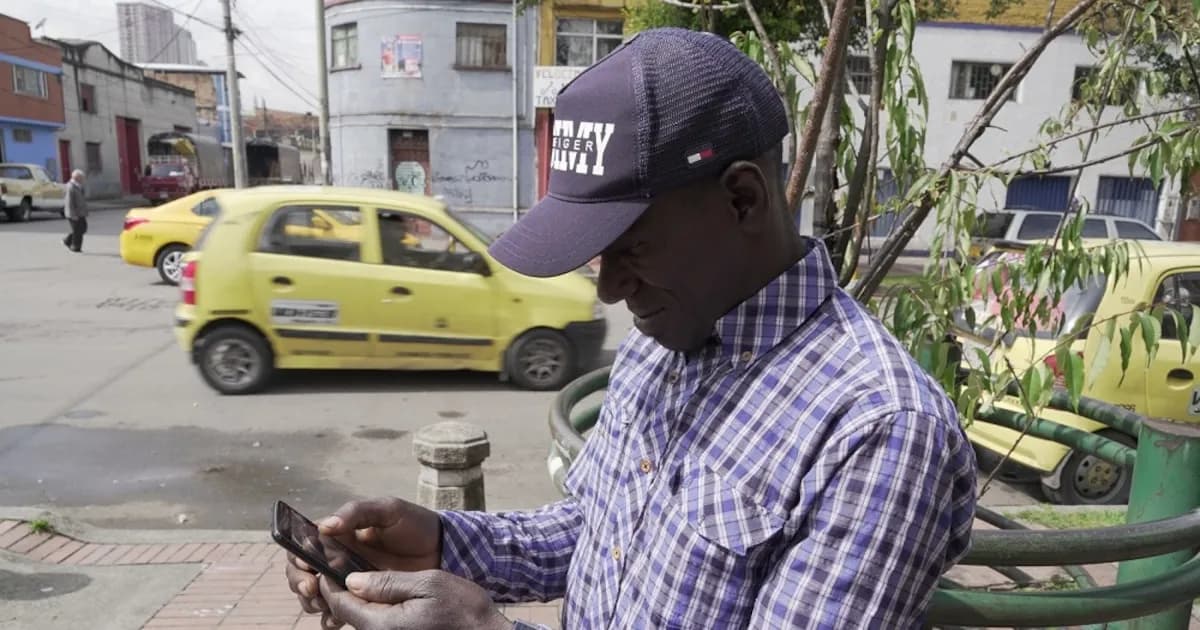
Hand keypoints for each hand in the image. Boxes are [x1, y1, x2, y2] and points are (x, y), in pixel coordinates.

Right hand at [286, 498, 442, 627]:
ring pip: (315, 595)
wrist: (443, 549)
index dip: (297, 556)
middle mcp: (338, 558)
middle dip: (300, 582)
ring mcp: (349, 580)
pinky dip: (330, 618)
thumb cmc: (414, 523)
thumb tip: (324, 526)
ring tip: (324, 605)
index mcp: (339, 534)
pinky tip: (336, 620)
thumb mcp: (388, 509)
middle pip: (303, 573)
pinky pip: (338, 612)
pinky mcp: (364, 599)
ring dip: (311, 602)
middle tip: (313, 587)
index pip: (304, 544)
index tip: (306, 565)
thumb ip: (356, 512)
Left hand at [320, 570, 511, 629]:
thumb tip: (352, 580)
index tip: (325, 560)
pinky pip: (377, 624)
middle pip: (347, 612)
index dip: (329, 580)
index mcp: (381, 624)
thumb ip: (387, 583)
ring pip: (361, 618)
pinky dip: (372, 608)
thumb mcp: (427, 584)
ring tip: (357, 571)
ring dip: (355, 598)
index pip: (340, 602)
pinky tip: (379, 591)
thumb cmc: (463, 609)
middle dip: (340, 588)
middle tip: (339, 562)